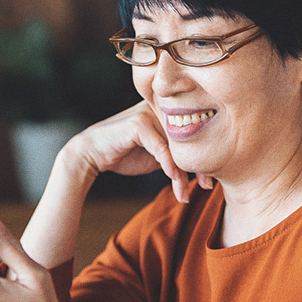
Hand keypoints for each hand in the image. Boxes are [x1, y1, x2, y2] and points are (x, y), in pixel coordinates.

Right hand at [65, 100, 211, 201]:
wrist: (91, 155)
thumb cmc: (123, 155)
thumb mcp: (156, 156)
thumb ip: (175, 154)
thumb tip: (202, 167)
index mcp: (166, 112)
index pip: (193, 134)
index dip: (202, 158)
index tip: (209, 181)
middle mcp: (160, 108)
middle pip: (189, 138)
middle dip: (200, 166)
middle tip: (208, 187)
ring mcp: (149, 113)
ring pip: (176, 145)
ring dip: (183, 173)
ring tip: (184, 194)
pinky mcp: (139, 124)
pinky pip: (162, 148)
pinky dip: (169, 167)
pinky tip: (175, 183)